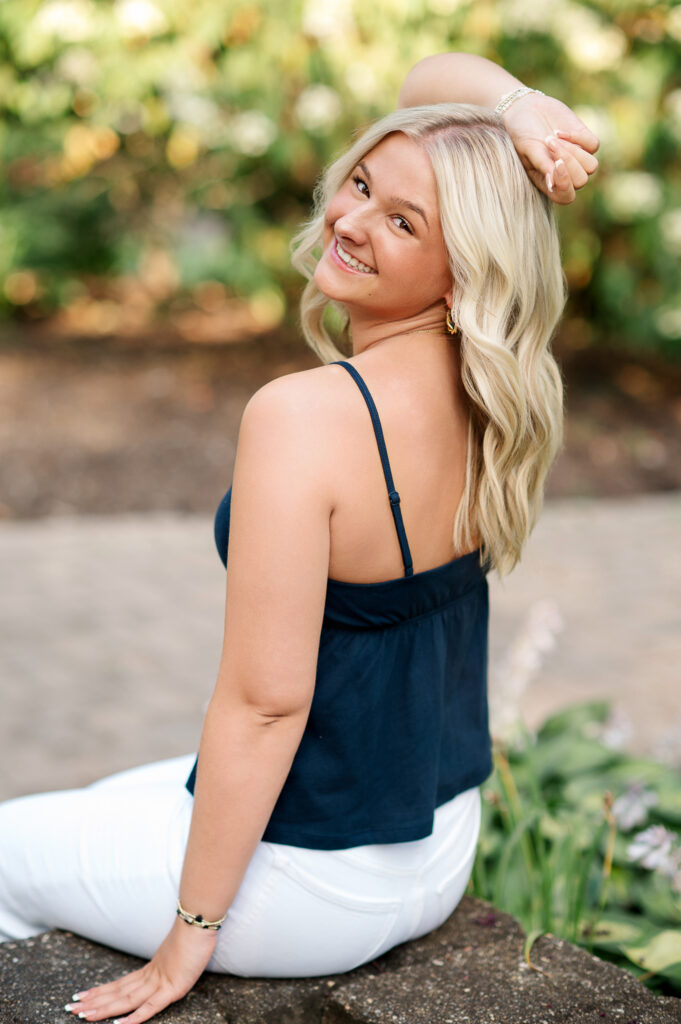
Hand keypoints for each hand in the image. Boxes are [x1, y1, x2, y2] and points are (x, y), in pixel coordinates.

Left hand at [63, 916, 218, 1022]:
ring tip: (83, 1016)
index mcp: (151, 969)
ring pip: (127, 1000)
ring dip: (104, 1009)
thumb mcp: (177, 954)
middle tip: (70, 1009)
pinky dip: (135, 1016)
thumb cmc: (194, 935)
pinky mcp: (173, 988)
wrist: (200, 921)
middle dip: (94, 1002)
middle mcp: (151, 976)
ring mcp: (161, 982)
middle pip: (118, 992)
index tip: (81, 996)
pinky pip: (151, 1006)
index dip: (100, 991)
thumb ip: (166, 964)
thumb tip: (162, 969)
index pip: (120, 984)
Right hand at [501, 91, 599, 204]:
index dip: (565, 185)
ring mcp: (577, 158)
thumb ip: (542, 165)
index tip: (556, 164)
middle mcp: (565, 174)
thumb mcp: (528, 150)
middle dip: (568, 161)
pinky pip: (593, 146)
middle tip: (548, 143)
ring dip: (574, 151)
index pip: (566, 196)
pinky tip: (559, 131)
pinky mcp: (584, 140)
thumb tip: (552, 184)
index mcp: (550, 183)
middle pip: (581, 180)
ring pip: (591, 166)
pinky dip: (577, 137)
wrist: (525, 109)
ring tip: (553, 137)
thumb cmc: (521, 134)